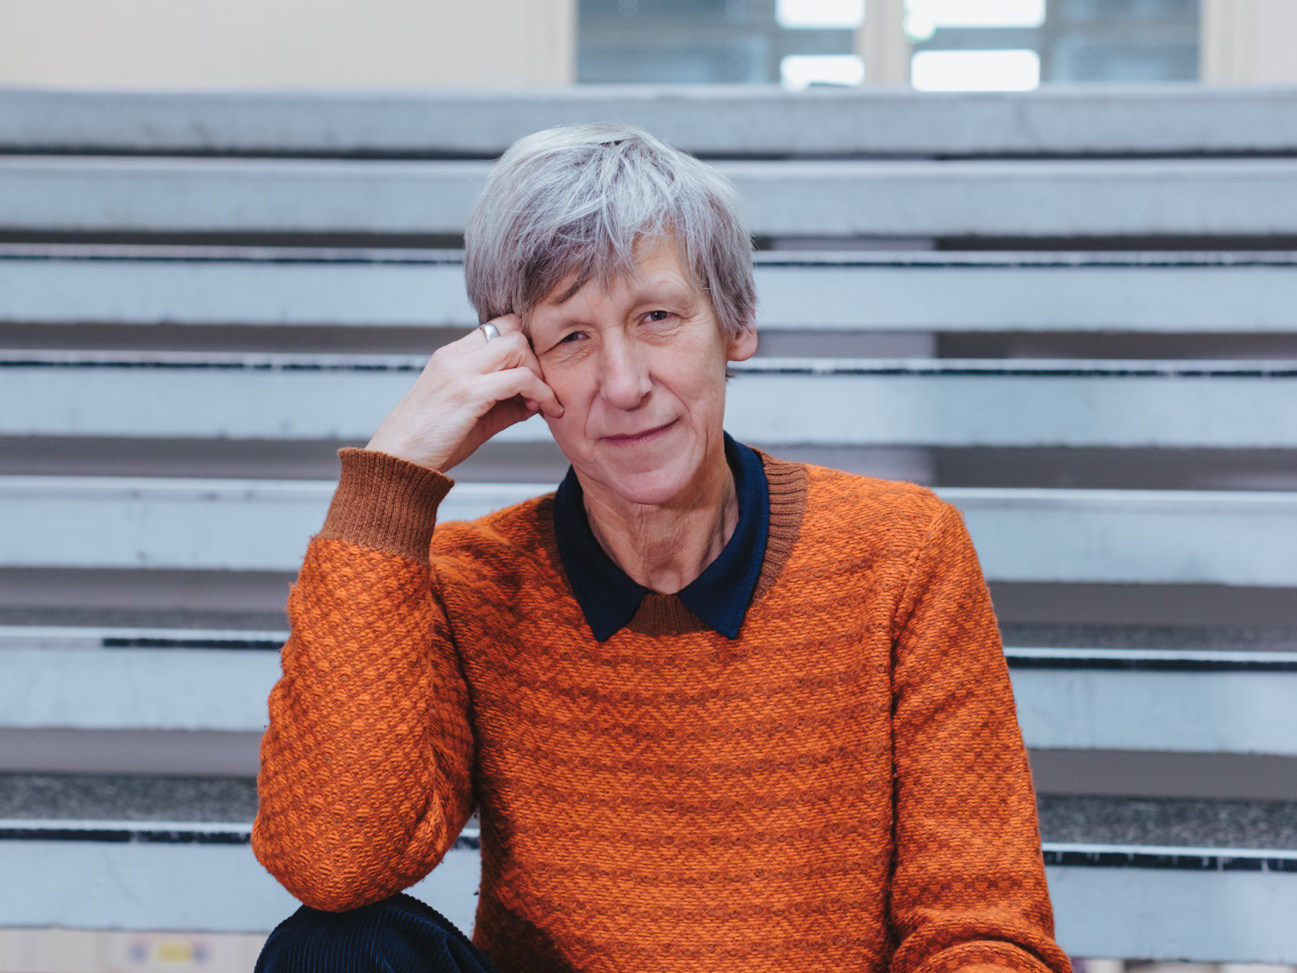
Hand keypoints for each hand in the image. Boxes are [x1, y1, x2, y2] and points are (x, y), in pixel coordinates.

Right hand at [365, 315, 562, 471]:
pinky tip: (545, 409)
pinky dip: (541, 392)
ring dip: (539, 374)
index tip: (535, 375)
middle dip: (536, 358)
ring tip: (544, 402)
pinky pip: (519, 379)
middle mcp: (455, 356)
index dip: (525, 346)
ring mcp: (460, 371)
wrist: (398, 461)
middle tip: (542, 389)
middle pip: (513, 329)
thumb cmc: (431, 442)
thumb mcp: (472, 416)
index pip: (499, 326)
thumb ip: (504, 404)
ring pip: (518, 346)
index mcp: (452, 356)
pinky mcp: (468, 393)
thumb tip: (537, 401)